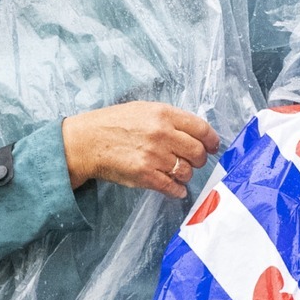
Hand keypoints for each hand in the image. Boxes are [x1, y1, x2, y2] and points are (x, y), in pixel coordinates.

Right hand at [62, 102, 219, 199]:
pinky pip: (172, 187)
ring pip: (186, 171)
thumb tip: (194, 131)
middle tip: (194, 161)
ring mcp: (154, 156)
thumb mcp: (143, 109)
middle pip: (197, 152)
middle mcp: (162, 134)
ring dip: (186, 175)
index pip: (201, 128)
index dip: (211, 140)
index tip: (213, 146)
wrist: (86, 142)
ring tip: (178, 173)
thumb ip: (169, 119)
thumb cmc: (112, 123)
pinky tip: (176, 189)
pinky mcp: (145, 176)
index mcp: (163, 114)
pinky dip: (178, 190)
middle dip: (199, 159)